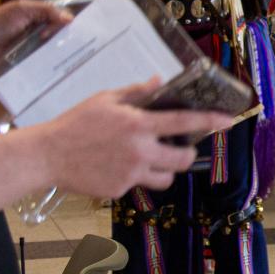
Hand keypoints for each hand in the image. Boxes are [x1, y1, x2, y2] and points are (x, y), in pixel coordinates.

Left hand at [0, 0, 71, 82]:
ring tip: (71, 56)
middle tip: (75, 45)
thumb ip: (46, 10)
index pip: (59, 14)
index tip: (77, 29)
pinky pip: (44, 59)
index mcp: (35, 12)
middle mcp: (37, 27)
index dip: (68, 20)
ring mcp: (33, 44)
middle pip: (59, 31)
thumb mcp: (21, 9)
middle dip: (67, 36)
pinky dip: (51, 61)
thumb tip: (70, 18)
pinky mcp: (30, 59)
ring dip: (60, 50)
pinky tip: (59, 65)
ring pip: (54, 46)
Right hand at [30, 80, 232, 199]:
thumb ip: (136, 93)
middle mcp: (139, 151)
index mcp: (138, 125)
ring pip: (166, 178)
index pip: (184, 122)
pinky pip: (138, 185)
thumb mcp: (105, 99)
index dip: (210, 121)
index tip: (228, 120)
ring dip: (165, 170)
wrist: (46, 156)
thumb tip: (159, 82)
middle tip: (178, 148)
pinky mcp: (118, 191)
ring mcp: (130, 174)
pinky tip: (117, 167)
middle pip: (183, 160)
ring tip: (150, 160)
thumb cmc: (74, 123)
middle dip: (186, 154)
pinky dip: (135, 177)